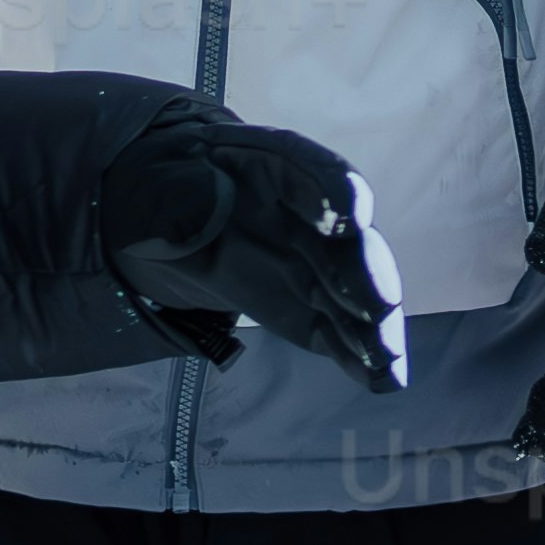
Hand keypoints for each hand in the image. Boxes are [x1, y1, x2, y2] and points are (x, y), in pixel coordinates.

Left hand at [94, 106, 406, 379]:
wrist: (171, 219)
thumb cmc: (168, 191)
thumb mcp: (159, 186)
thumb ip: (176, 198)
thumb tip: (198, 217)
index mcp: (270, 165)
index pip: (308, 169)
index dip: (332, 191)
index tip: (348, 216)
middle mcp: (308, 213)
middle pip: (345, 240)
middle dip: (365, 271)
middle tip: (381, 304)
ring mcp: (314, 263)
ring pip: (353, 292)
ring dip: (373, 324)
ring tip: (385, 356)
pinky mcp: (309, 307)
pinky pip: (337, 329)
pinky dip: (359, 354)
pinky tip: (381, 379)